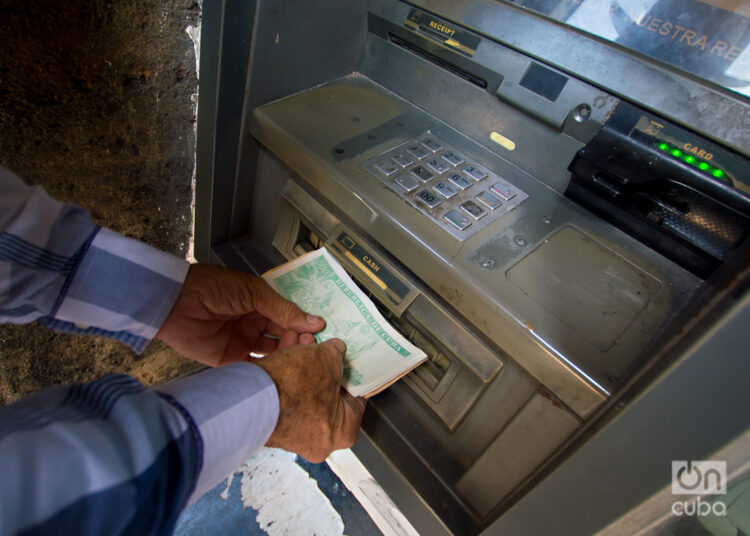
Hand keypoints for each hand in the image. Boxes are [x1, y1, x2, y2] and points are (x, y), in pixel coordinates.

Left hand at [156, 264, 324, 365]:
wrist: (175, 303)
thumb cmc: (215, 289)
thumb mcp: (254, 293)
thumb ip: (283, 310)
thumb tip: (315, 321)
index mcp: (260, 303)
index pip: (288, 316)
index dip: (303, 324)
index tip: (319, 331)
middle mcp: (253, 323)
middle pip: (283, 336)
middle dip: (298, 341)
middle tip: (309, 345)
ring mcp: (242, 342)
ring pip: (272, 353)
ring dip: (286, 355)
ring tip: (297, 357)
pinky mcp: (229, 360)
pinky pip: (253, 368)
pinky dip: (268, 370)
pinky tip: (281, 371)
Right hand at [253, 337, 366, 462]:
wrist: (251, 398)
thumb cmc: (295, 388)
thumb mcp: (327, 358)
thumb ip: (336, 353)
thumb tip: (335, 349)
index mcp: (342, 432)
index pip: (357, 401)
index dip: (354, 376)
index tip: (351, 363)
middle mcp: (318, 441)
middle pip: (328, 395)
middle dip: (324, 365)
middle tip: (324, 347)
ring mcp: (292, 435)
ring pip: (304, 392)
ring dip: (303, 365)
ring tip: (302, 341)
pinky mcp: (270, 424)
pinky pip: (285, 395)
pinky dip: (286, 374)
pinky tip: (286, 349)